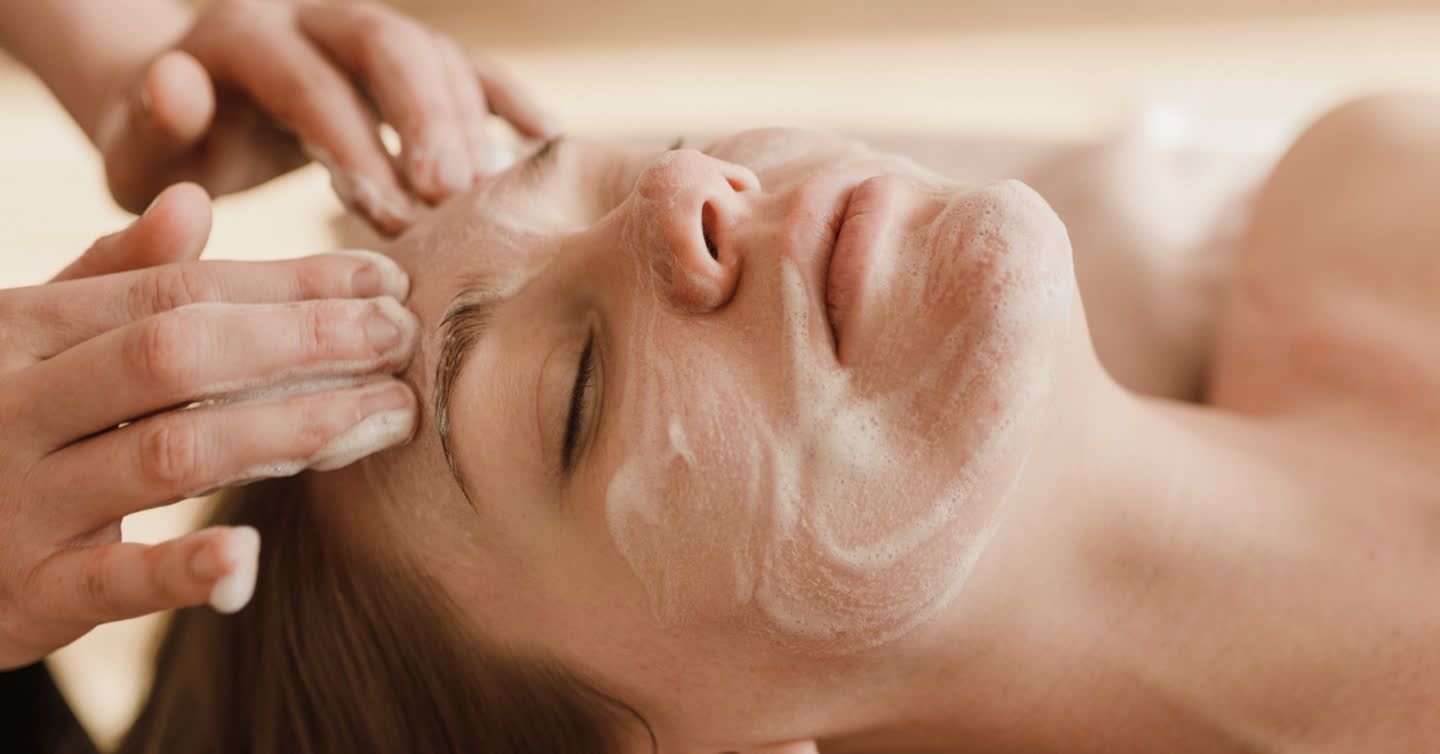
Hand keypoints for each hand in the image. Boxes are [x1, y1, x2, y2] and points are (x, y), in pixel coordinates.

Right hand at [0, 184, 420, 668]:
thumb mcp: (32, 340)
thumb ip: (112, 278)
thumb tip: (195, 201)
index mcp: (22, 329)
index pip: (179, 292)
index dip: (290, 284)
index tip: (385, 280)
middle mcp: (12, 403)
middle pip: (180, 355)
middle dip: (305, 340)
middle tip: (401, 337)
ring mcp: (16, 500)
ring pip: (171, 452)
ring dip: (293, 429)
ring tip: (388, 414)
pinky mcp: (27, 594)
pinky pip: (114, 580)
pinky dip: (184, 569)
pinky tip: (251, 554)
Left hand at [94, 0, 553, 234]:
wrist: (196, 109)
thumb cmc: (171, 150)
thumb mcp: (139, 149)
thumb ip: (150, 124)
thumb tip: (182, 84)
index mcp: (242, 35)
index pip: (307, 80)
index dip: (353, 142)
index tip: (388, 214)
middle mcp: (313, 16)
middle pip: (386, 43)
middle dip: (426, 118)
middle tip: (455, 193)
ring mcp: (368, 33)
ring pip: (434, 53)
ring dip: (468, 122)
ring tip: (490, 195)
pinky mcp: (409, 61)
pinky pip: (471, 68)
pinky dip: (510, 101)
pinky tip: (547, 143)